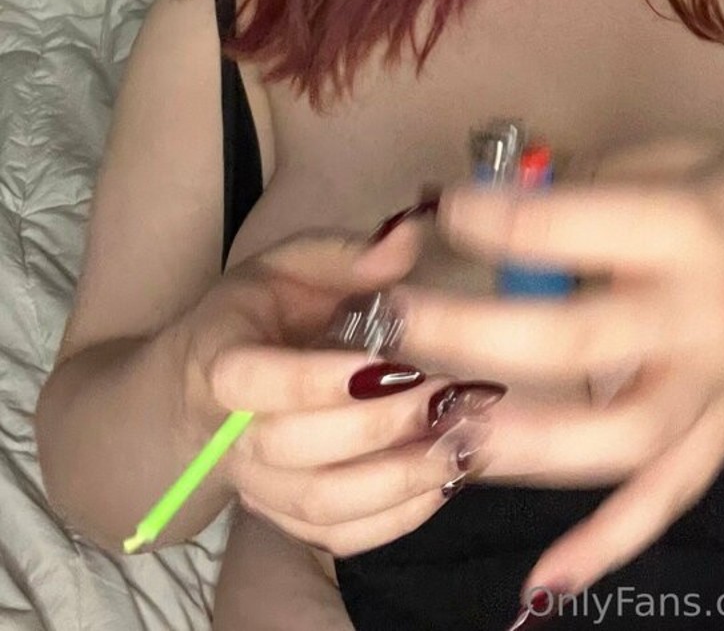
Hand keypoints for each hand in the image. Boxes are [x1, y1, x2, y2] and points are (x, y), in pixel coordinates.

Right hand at [176, 222, 504, 556]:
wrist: (207, 383)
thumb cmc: (260, 311)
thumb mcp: (291, 264)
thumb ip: (345, 253)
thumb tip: (407, 237)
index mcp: (222, 359)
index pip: (254, 382)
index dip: (317, 381)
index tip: (388, 364)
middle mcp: (231, 435)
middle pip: (295, 451)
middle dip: (379, 428)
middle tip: (449, 396)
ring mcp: (258, 486)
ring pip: (321, 507)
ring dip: (398, 480)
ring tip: (462, 441)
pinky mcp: (288, 518)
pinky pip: (341, 539)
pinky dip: (398, 518)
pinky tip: (447, 478)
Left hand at [390, 139, 723, 600]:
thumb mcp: (688, 160)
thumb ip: (597, 182)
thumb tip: (493, 202)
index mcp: (690, 225)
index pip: (573, 227)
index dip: (494, 221)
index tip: (440, 213)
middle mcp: (702, 313)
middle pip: (577, 341)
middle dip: (473, 337)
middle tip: (394, 327)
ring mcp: (715, 389)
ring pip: (614, 438)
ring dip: (522, 446)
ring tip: (439, 436)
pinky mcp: (721, 440)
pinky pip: (664, 500)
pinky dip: (607, 543)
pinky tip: (543, 582)